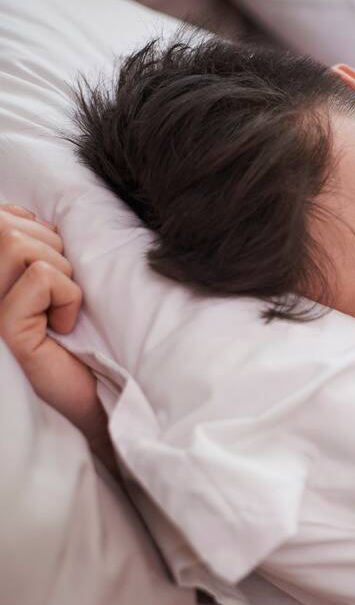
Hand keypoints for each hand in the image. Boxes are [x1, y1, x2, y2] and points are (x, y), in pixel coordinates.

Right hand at [0, 204, 103, 436]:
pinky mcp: (5, 328)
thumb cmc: (77, 330)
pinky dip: (68, 298)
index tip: (49, 275)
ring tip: (58, 311)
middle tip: (56, 297)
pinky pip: (43, 278)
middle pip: (10, 228)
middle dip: (54, 254)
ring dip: (63, 276)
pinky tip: (60, 328)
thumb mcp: (54, 277)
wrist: (95, 390)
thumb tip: (28, 214)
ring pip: (25, 247)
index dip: (39, 233)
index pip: (3, 217)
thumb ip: (32, 242)